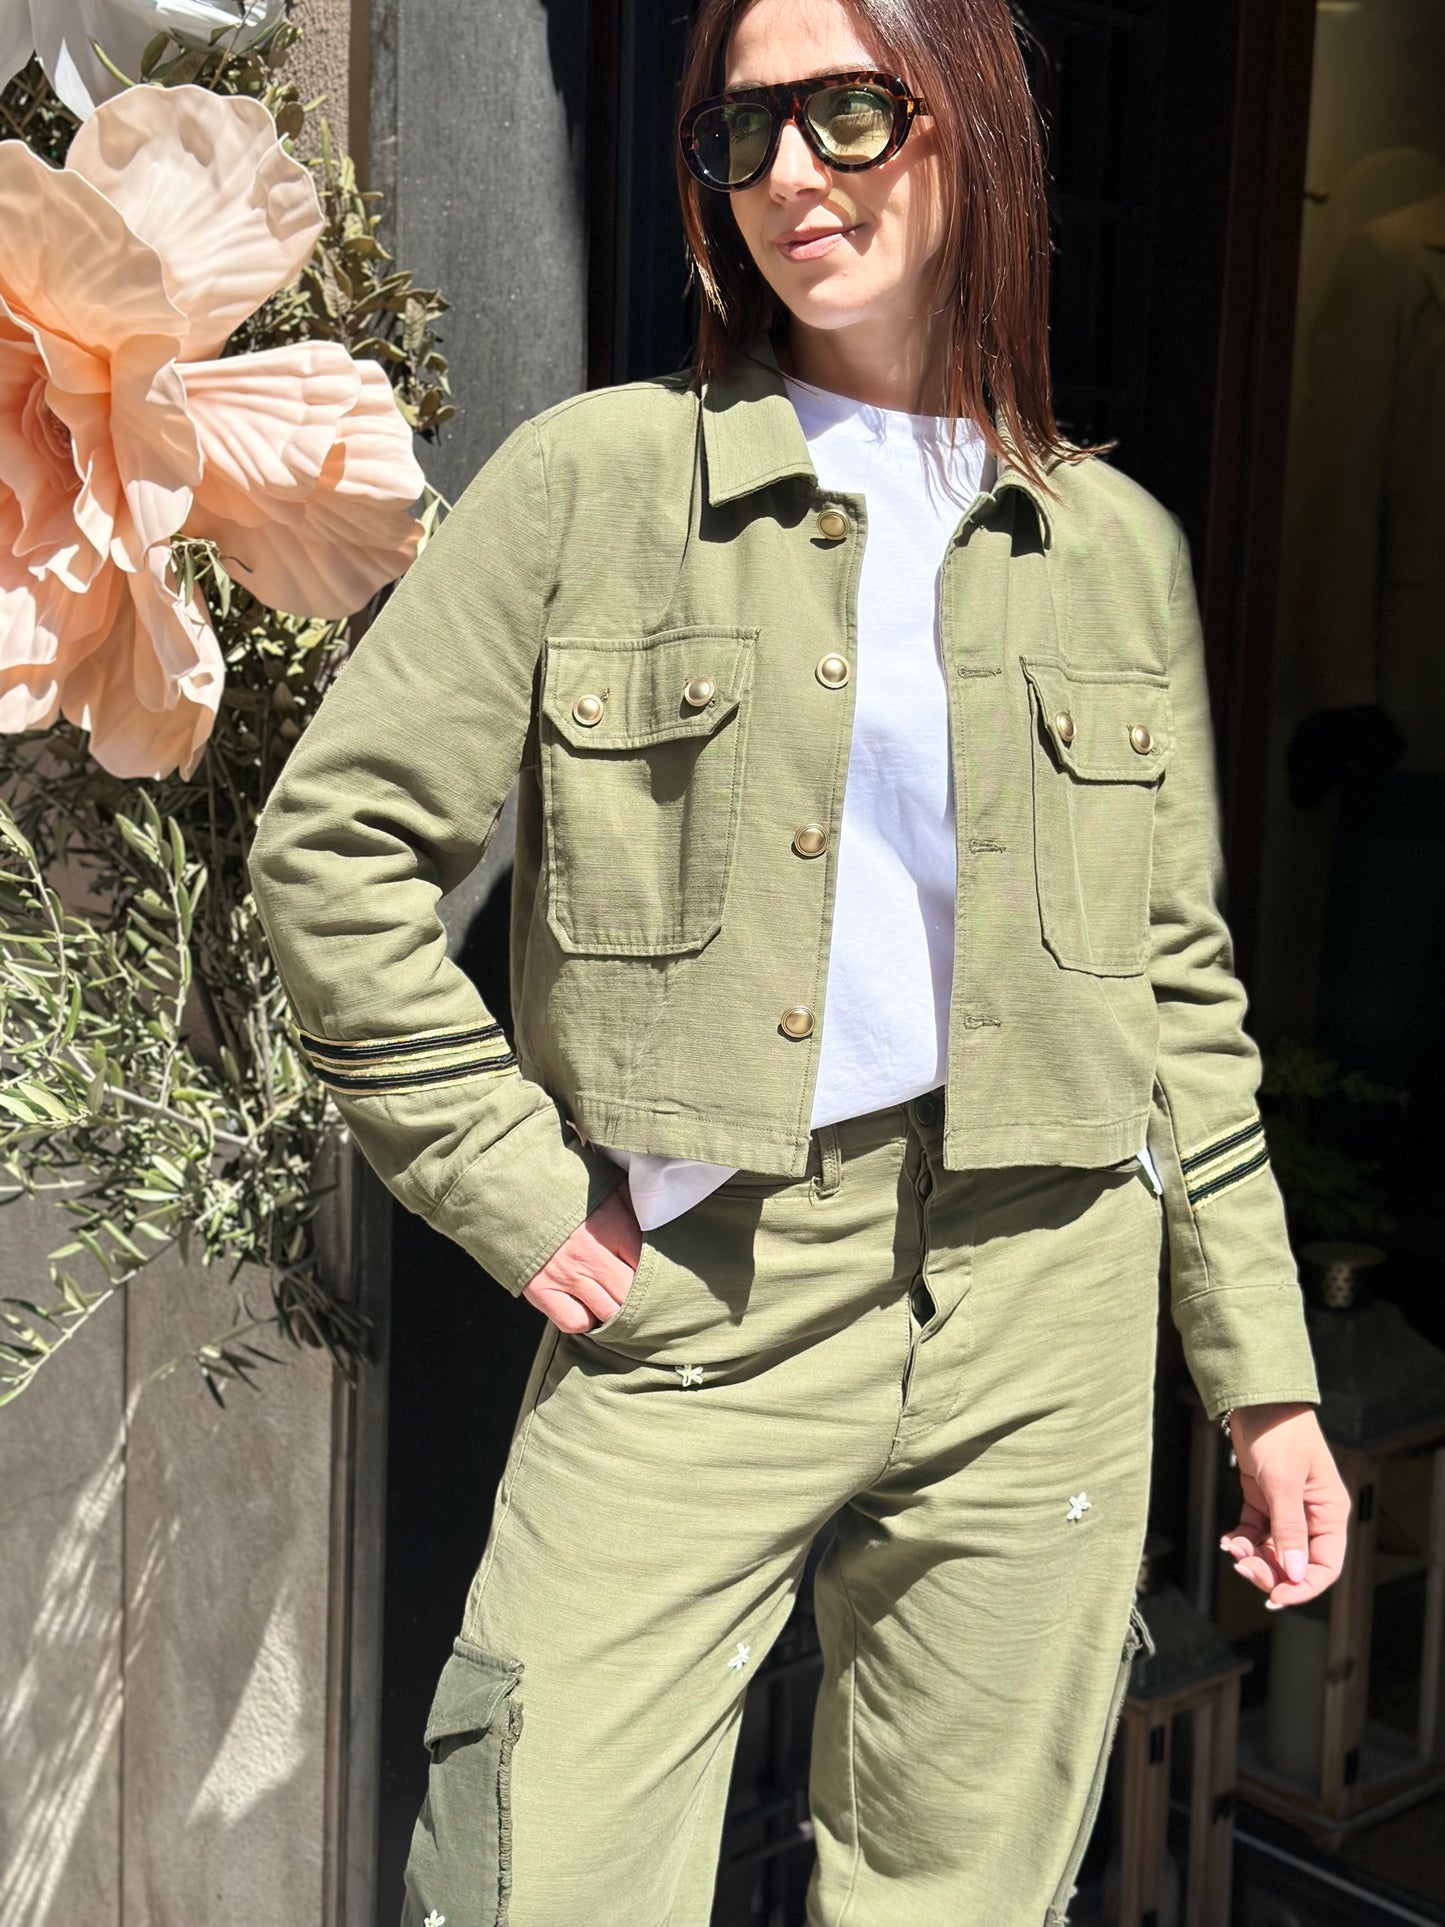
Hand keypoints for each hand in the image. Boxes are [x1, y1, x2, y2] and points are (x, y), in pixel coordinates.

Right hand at [522, 1179, 643, 1332]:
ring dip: (616, 1312)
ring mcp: (565, 1276)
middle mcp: (591, 1256)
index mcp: (611, 1226)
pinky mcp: (541, 1290)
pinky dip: (585, 1320)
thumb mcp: (606, 1185)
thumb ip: (634, 1204)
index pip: (648, 1264)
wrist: (510, 1190)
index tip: (658, 1274)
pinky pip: (574, 1322)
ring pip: (608, 1313)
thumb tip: (660, 1215)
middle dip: (640, 1297)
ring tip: (614, 1301)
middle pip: (632, 1294)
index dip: (657, 1272)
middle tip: (640, 1293)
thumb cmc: (564, 1187)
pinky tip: (587, 1306)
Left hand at [1219, 1403, 1349, 1608]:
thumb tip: (1293, 1574)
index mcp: (1329, 1513)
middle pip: (1296, 1562)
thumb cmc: (1279, 1433)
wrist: (1256, 1398)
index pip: (1325, 1565)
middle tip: (1243, 1569)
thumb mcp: (1283, 1483)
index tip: (1276, 1595)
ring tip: (1233, 1549)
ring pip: (1273, 1550)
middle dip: (1271, 1571)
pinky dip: (1242, 1540)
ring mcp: (1286, 1507)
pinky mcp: (1263, 1498)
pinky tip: (1229, 1540)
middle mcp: (1311, 1514)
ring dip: (1253, 1556)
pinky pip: (1256, 1532)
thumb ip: (1289, 1530)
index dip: (1303, 1586)